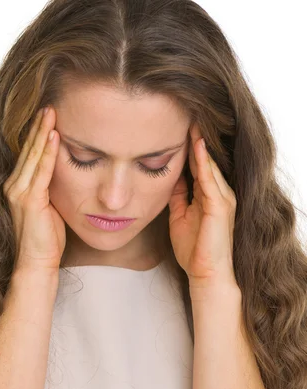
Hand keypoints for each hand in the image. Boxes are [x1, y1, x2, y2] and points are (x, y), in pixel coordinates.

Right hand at [2, 106, 64, 271]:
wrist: (37, 262)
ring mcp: (19, 192)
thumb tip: (64, 172)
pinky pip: (41, 170)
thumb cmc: (46, 239)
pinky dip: (47, 152)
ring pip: (33, 156)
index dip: (37, 134)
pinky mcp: (29, 200)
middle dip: (39, 126)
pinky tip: (54, 135)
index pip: (28, 154)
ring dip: (42, 132)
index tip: (46, 115)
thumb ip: (50, 188)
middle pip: (28, 150)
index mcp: (17, 187)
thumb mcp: (49, 206)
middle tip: (49, 103)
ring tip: (50, 111)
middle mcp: (14, 186)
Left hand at [167, 122, 237, 289]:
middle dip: (197, 137)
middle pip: (207, 159)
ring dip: (201, 143)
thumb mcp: (179, 215)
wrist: (205, 273)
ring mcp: (223, 198)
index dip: (190, 145)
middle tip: (188, 111)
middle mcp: (219, 192)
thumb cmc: (193, 248)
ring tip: (192, 120)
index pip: (199, 163)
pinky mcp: (221, 206)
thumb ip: (178, 196)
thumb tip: (170, 178)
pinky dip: (204, 162)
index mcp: (209, 195)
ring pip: (210, 164)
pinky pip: (211, 179)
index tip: (178, 124)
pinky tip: (197, 146)